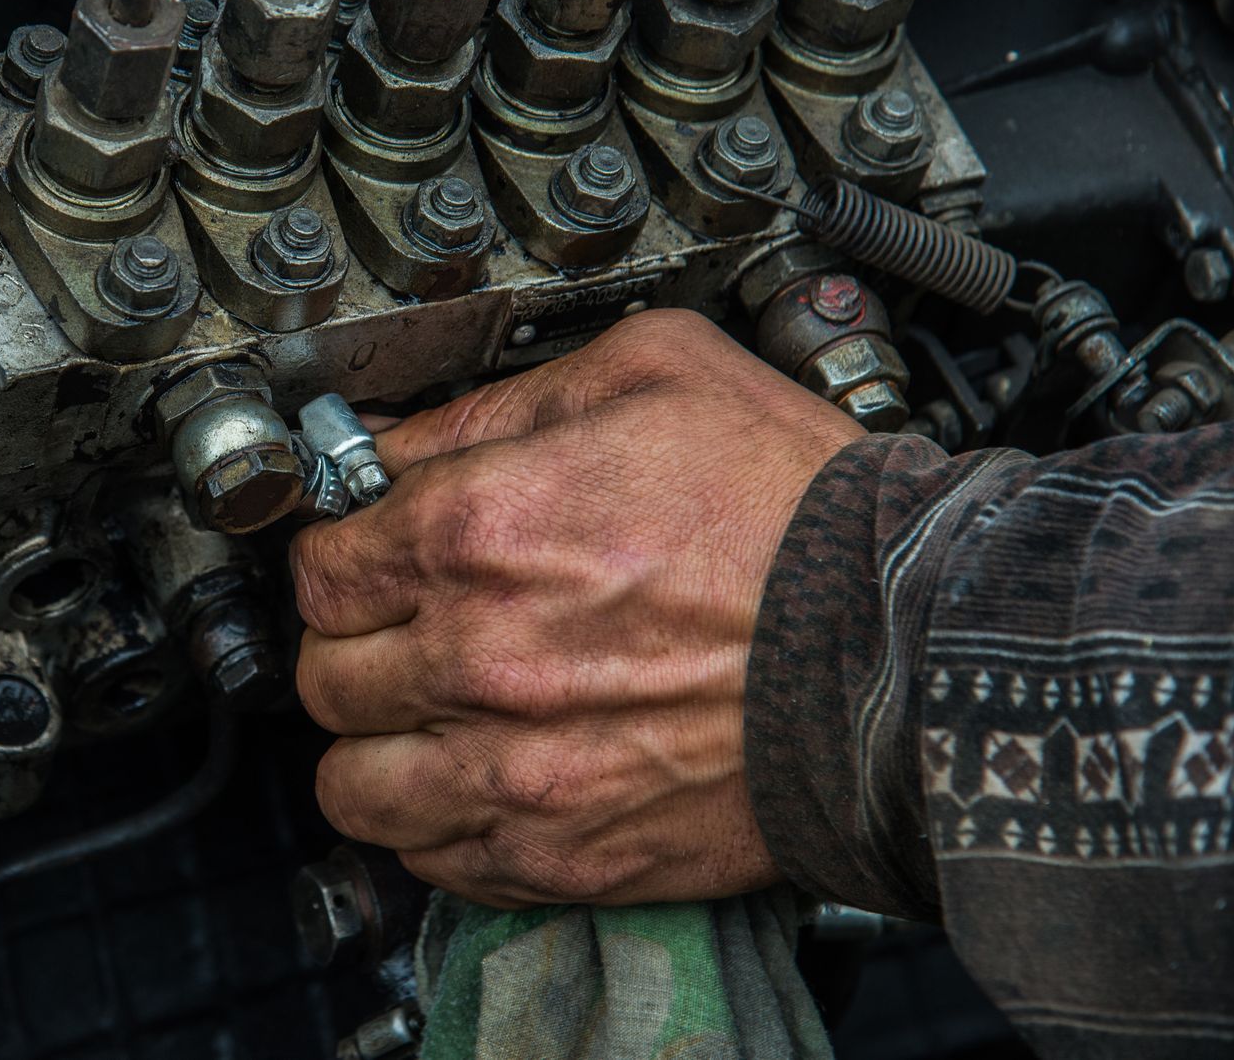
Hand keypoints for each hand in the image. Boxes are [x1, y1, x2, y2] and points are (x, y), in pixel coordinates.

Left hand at [290, 310, 861, 907]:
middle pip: (324, 673)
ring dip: (374, 747)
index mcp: (476, 528)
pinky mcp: (561, 852)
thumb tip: (412, 439)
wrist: (913, 649)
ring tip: (421, 720)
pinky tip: (480, 779)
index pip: (319, 562)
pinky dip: (435, 826)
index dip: (341, 551)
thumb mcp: (654, 371)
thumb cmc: (799, 509)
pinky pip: (432, 861)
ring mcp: (512, 767)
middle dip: (353, 644)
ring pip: (351, 783)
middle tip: (401, 630)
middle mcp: (473, 654)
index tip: (368, 555)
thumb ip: (505, 401)